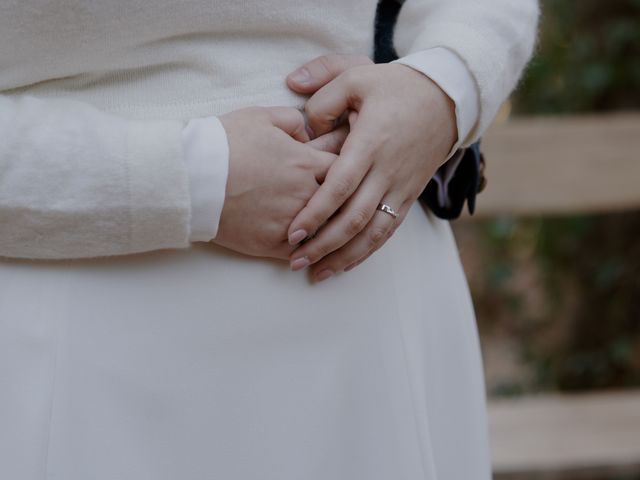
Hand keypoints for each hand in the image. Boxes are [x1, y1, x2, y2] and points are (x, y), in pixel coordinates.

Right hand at [213, 106, 346, 259]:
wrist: (192, 175)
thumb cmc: (225, 142)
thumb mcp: (263, 116)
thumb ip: (295, 121)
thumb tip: (310, 133)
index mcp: (307, 163)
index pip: (347, 169)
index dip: (349, 170)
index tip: (350, 173)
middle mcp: (305, 194)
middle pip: (342, 204)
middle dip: (345, 203)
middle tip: (349, 205)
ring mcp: (290, 221)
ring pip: (324, 231)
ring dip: (329, 229)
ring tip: (335, 231)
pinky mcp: (271, 243)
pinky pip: (301, 252)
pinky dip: (307, 251)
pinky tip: (309, 250)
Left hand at [285, 55, 456, 280]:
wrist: (446, 99)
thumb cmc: (396, 87)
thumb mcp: (357, 75)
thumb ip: (323, 92)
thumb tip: (297, 110)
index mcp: (371, 142)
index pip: (341, 186)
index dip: (316, 212)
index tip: (292, 232)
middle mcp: (387, 171)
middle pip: (355, 218)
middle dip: (324, 244)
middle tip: (294, 260)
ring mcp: (401, 187)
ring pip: (373, 233)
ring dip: (344, 257)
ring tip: (316, 274)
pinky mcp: (408, 196)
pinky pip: (388, 231)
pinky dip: (366, 251)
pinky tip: (344, 264)